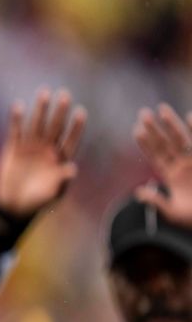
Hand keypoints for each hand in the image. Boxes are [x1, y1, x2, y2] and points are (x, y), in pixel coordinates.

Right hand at [0, 88, 85, 218]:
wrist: (14, 205)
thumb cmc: (37, 201)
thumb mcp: (52, 194)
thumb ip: (61, 180)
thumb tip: (73, 168)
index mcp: (60, 159)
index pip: (70, 139)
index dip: (76, 127)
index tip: (81, 112)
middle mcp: (47, 149)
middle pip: (55, 127)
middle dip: (60, 112)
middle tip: (64, 95)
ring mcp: (31, 147)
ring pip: (37, 125)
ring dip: (41, 110)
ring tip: (44, 93)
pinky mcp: (14, 148)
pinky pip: (16, 131)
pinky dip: (16, 119)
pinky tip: (18, 106)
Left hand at [133, 103, 191, 225]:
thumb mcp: (173, 213)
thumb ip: (157, 202)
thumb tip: (138, 192)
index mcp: (171, 177)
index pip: (155, 156)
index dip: (146, 144)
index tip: (136, 130)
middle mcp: (181, 166)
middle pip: (165, 143)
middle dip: (155, 129)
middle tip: (143, 113)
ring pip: (181, 139)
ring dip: (172, 124)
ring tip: (161, 109)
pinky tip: (190, 115)